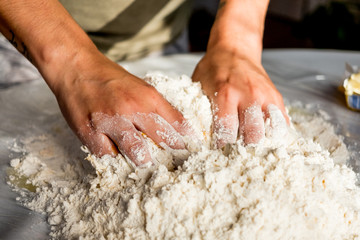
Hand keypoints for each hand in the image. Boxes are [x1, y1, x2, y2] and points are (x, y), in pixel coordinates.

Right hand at [53, 53, 189, 165]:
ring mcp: (111, 121)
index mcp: (149, 96)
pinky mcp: (90, 132)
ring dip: (143, 161)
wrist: (77, 68)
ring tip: (147, 166)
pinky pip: (107, 156)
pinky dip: (115, 160)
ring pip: (135, 151)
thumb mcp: (141, 88)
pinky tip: (118, 159)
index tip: (194, 151)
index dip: (188, 140)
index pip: (177, 122)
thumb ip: (157, 108)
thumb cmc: (111, 79)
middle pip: (161, 139)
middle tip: (175, 166)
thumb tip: (176, 131)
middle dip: (172, 155)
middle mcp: (132, 108)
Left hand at [192, 49, 288, 147]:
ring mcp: (265, 96)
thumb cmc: (214, 70)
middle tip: (236, 142)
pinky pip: (281, 123)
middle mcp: (249, 96)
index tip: (218, 144)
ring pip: (271, 131)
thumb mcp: (199, 86)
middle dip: (243, 144)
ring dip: (260, 138)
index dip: (221, 142)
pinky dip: (274, 131)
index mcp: (226, 94)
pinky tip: (263, 131)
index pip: (227, 132)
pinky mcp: (276, 96)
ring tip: (249, 138)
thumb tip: (194, 133)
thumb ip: (198, 108)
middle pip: (253, 135)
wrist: (234, 50)